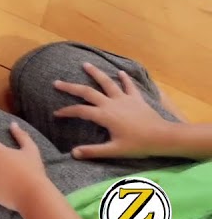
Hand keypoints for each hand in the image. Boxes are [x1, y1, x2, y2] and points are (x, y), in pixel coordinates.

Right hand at [54, 63, 177, 159]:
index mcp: (104, 115)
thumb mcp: (114, 150)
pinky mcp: (136, 99)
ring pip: (107, 82)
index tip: (56, 113)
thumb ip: (93, 151)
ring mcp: (124, 99)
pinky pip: (129, 86)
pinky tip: (120, 72)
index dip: (66, 112)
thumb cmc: (138, 145)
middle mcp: (111, 103)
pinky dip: (124, 79)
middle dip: (71, 87)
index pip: (80, 111)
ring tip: (86, 65)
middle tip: (57, 82)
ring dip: (95, 73)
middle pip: (87, 92)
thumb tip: (73, 153)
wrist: (163, 137)